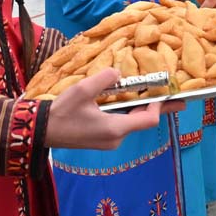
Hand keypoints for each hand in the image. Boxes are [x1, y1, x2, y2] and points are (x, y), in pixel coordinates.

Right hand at [44, 68, 184, 148]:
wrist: (42, 131)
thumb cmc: (62, 112)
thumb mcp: (83, 90)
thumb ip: (105, 78)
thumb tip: (118, 73)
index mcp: (115, 129)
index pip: (148, 120)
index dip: (159, 107)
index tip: (163, 92)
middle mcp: (115, 139)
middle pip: (142, 122)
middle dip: (154, 107)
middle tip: (173, 98)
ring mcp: (108, 142)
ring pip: (131, 123)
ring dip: (138, 108)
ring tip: (149, 94)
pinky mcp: (102, 141)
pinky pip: (121, 126)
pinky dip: (127, 113)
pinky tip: (126, 101)